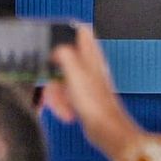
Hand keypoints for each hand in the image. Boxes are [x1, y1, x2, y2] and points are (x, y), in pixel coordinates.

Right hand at [42, 26, 139, 159]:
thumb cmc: (95, 104)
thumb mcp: (75, 74)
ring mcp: (85, 83)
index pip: (82, 31)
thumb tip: (57, 48)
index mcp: (90, 56)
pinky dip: (62, 104)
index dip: (68, 29)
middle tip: (53, 85)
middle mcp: (89, 67)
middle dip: (53, 73)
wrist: (106, 131)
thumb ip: (65, 55)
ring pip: (61, 80)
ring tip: (63, 107)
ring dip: (57, 95)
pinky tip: (67, 114)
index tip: (53, 35)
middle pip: (64, 59)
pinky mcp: (81, 98)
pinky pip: (64, 96)